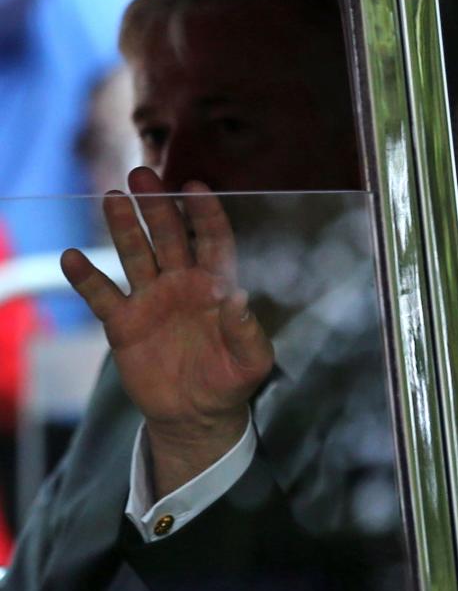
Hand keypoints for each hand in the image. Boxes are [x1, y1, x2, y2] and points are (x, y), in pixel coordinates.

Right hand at [61, 168, 273, 495]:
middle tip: (143, 175)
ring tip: (111, 198)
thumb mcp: (251, 361)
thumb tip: (237, 296)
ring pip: (135, 254)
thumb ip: (246, 329)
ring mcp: (151, 299)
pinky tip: (72, 257)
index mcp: (216, 284)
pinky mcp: (124, 323)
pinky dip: (87, 278)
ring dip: (124, 227)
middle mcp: (182, 283)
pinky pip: (103, 295)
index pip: (212, 240)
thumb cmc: (232, 381)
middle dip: (157, 206)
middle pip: (169, 235)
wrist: (196, 415)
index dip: (205, 213)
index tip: (195, 187)